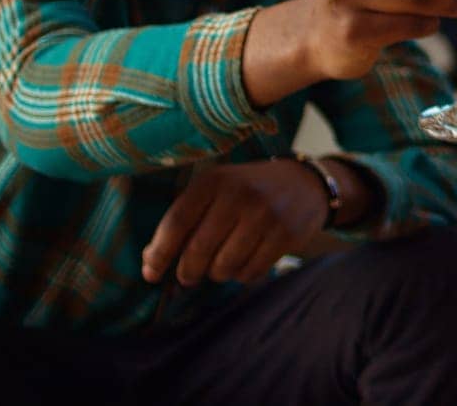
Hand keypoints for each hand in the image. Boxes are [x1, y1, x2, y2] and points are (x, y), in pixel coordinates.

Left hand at [142, 160, 328, 286]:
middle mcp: (240, 195)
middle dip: (188, 271)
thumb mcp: (217, 189)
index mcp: (216, 180)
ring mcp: (266, 215)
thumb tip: (151, 260)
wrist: (305, 183)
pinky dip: (242, 275)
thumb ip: (186, 217)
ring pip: (225, 266)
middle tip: (188, 276)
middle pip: (198, 249)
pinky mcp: (287, 235)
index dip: (160, 253)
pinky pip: (252, 272)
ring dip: (217, 273)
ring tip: (221, 265)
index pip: (177, 222)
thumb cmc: (249, 190)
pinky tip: (245, 261)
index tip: (151, 273)